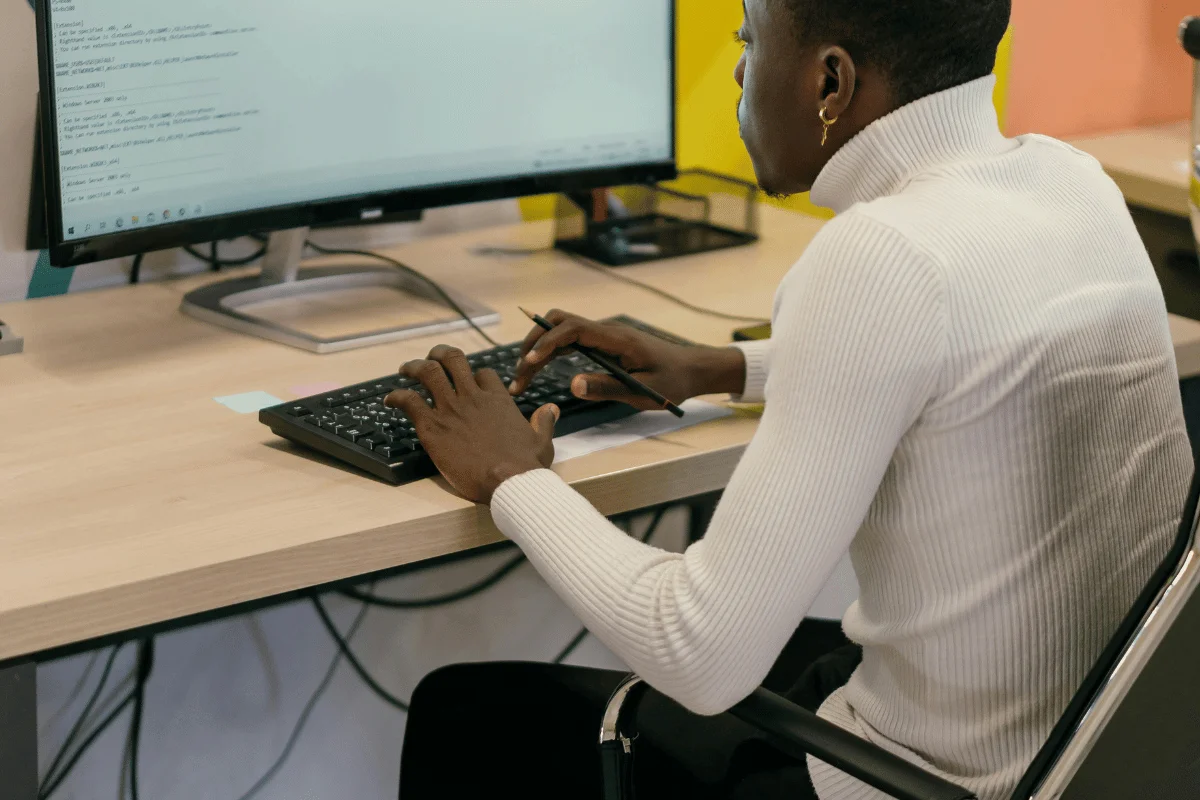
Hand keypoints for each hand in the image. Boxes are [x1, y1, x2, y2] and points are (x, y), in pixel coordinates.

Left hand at [385, 345, 557, 503]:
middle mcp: (473, 397)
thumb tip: (550, 409)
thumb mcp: (542, 442)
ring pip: (428, 372)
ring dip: (415, 367)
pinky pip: (409, 401)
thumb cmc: (526, 466)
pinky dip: (397, 396)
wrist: (508, 480)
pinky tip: (390, 400)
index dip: (474, 376)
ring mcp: (451, 409)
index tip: (469, 383)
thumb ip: (544, 423)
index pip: (483, 374)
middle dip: (439, 354)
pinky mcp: (433, 426)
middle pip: (453, 360)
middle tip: (430, 358)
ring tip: (405, 369)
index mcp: (498, 399)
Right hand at [509, 310, 747, 407]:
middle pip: (559, 323)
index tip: (529, 363)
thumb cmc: (671, 381)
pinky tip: (538, 371)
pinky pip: (569, 340)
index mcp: (617, 338)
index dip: (548, 343)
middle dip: (534, 344)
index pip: (574, 328)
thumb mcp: (642, 391)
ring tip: (522, 379)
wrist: (691, 369)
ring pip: (560, 331)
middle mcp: (606, 331)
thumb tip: (573, 384)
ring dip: (539, 350)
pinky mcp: (602, 343)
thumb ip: (607, 387)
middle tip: (518, 376)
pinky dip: (550, 353)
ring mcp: (603, 335)